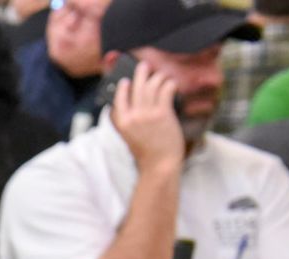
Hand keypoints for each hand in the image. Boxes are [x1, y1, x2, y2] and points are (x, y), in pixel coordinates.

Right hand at [114, 59, 185, 174]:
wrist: (159, 164)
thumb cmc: (146, 151)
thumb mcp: (129, 136)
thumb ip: (127, 120)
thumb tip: (131, 104)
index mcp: (120, 123)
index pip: (117, 99)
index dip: (121, 88)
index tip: (124, 81)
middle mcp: (131, 116)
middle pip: (135, 87)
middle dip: (140, 73)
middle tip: (144, 65)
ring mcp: (146, 114)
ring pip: (150, 86)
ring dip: (157, 76)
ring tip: (160, 74)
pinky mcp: (162, 113)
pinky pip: (165, 90)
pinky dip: (169, 84)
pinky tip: (171, 83)